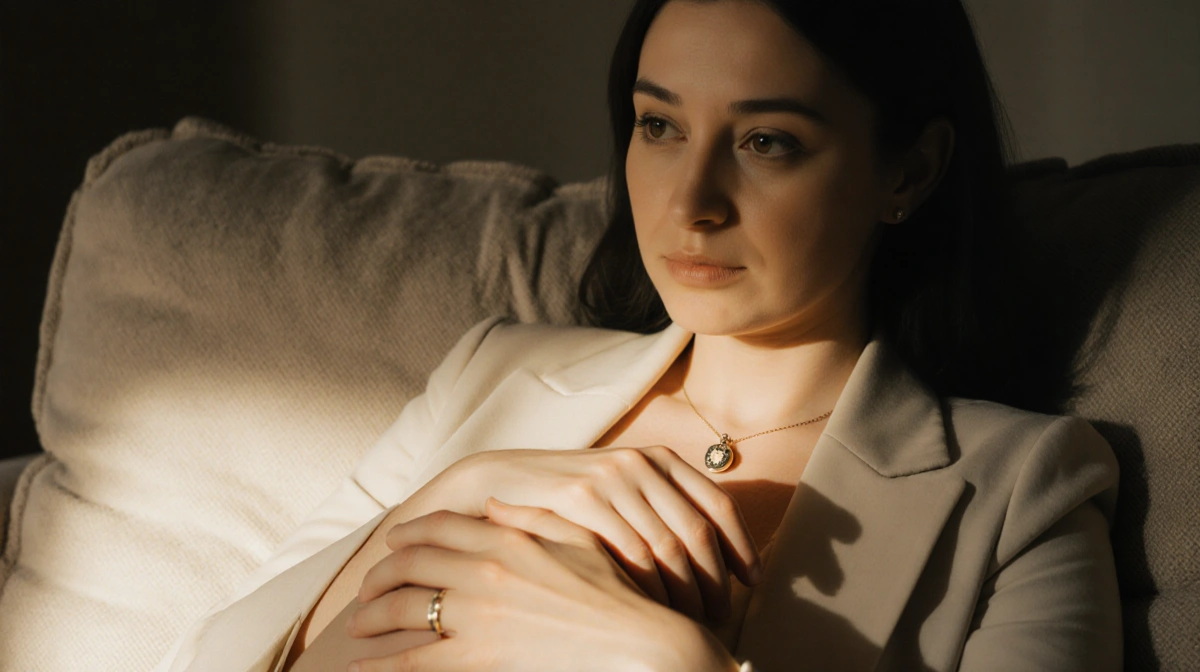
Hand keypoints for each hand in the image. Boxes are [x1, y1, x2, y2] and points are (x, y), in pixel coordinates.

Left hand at [346, 500, 738, 671]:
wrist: (635, 641)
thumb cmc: (613, 592)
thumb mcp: (576, 540)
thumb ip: (530, 517)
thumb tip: (492, 505)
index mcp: (506, 538)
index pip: (438, 527)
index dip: (408, 532)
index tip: (393, 540)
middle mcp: (484, 570)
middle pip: (411, 564)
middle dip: (380, 575)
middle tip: (367, 587)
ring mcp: (478, 613)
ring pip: (405, 607)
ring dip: (374, 615)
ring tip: (359, 624)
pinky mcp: (480, 655)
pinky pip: (415, 658)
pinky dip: (382, 662)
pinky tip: (363, 665)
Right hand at [424, 445, 761, 622]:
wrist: (497, 482)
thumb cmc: (566, 497)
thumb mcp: (619, 490)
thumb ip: (660, 508)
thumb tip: (712, 557)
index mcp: (659, 458)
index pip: (719, 504)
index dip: (742, 546)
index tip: (753, 582)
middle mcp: (641, 463)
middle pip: (699, 531)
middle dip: (716, 581)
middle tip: (720, 617)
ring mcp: (611, 479)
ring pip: (669, 548)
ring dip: (686, 593)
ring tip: (692, 623)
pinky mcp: (581, 499)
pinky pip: (630, 554)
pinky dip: (649, 589)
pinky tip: (652, 612)